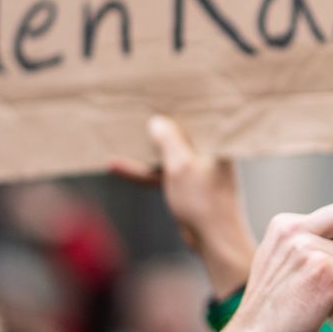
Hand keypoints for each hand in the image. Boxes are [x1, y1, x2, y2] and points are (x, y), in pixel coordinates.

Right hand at [108, 116, 254, 299]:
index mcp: (216, 141)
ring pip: (166, 152)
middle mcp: (209, 150)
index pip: (197, 114)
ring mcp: (196, 168)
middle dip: (158, 123)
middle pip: (179, 131)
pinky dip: (142, 170)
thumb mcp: (180, 166)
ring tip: (119, 133)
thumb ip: (168, 141)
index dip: (178, 103)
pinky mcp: (185, 184)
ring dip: (146, 148)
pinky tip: (116, 165)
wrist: (215, 240)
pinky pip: (160, 172)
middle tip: (134, 106)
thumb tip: (157, 121)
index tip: (157, 90)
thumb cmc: (204, 202)